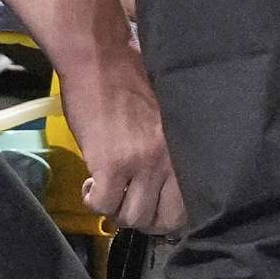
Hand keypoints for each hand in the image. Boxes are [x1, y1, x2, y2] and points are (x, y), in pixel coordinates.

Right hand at [65, 49, 185, 233]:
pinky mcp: (111, 164)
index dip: (169, 218)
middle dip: (143, 219)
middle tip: (127, 204)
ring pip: (132, 217)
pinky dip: (93, 200)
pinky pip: (104, 204)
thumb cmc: (129, 79)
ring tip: (108, 190)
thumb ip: (169, 150)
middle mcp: (169, 160)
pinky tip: (91, 182)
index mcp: (185, 148)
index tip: (155, 212)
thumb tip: (164, 184)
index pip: (189, 205)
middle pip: (162, 219)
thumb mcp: (164, 118)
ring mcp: (141, 164)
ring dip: (116, 210)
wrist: (99, 59)